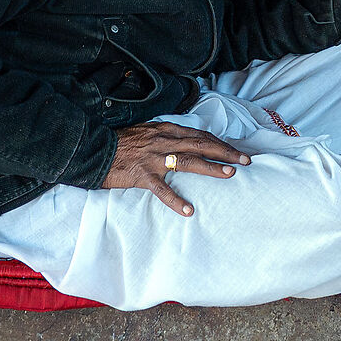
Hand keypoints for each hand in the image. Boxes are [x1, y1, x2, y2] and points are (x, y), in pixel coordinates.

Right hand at [102, 122, 252, 216]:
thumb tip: (187, 142)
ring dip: (210, 168)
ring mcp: (153, 158)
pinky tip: (189, 210)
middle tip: (246, 160)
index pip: (199, 135)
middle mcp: (163, 141)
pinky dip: (176, 200)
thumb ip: (167, 136)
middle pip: (201, 145)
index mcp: (165, 129)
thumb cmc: (121, 142)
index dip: (220, 142)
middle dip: (225, 152)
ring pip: (187, 161)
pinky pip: (162, 189)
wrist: (94, 149)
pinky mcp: (141, 175)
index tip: (236, 150)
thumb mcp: (147, 132)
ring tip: (229, 174)